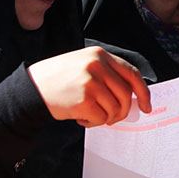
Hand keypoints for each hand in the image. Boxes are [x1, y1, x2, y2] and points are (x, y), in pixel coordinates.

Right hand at [27, 46, 150, 128]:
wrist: (32, 88)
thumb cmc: (59, 79)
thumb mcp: (84, 65)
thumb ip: (107, 74)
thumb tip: (132, 95)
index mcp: (99, 55)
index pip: (132, 73)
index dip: (143, 92)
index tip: (146, 106)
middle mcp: (97, 65)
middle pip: (125, 95)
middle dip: (122, 112)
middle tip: (111, 118)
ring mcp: (90, 82)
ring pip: (115, 109)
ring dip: (105, 118)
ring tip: (89, 115)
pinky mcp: (83, 99)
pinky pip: (101, 118)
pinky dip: (92, 123)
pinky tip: (80, 118)